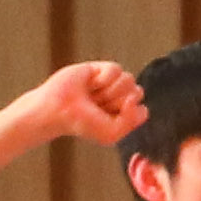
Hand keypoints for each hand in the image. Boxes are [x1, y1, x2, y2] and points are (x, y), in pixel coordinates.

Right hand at [21, 58, 144, 144]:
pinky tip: (91, 84)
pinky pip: (116, 69)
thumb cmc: (82, 124)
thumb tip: (134, 97)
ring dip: (110, 91)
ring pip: (129, 79)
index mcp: (123, 114)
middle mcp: (119, 97)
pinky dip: (104, 79)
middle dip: (117, 102)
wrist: (58, 110)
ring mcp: (111, 82)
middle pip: (137, 92)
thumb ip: (132, 120)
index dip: (128, 115)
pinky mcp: (100, 67)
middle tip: (98, 107)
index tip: (108, 120)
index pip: (142, 110)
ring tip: (94, 96)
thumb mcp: (111, 133)